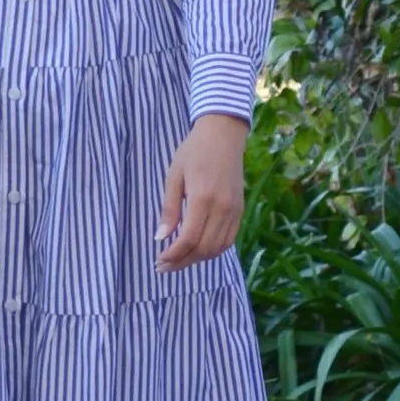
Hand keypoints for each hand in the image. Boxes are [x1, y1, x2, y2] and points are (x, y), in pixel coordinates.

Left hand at [157, 114, 246, 268]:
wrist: (223, 134)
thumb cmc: (193, 151)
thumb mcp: (174, 176)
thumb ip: (169, 209)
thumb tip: (161, 238)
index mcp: (203, 198)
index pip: (189, 238)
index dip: (174, 255)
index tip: (159, 260)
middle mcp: (222, 208)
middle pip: (204, 248)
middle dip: (183, 261)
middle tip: (164, 266)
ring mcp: (234, 210)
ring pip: (218, 247)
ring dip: (198, 259)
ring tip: (179, 260)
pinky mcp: (240, 210)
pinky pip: (229, 239)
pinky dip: (213, 250)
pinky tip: (198, 250)